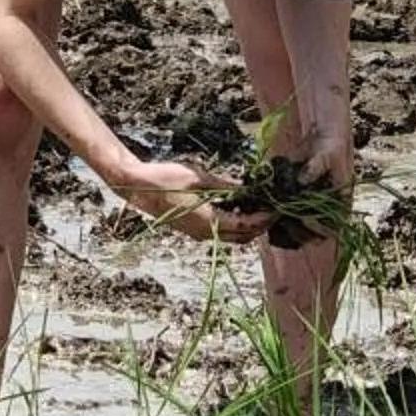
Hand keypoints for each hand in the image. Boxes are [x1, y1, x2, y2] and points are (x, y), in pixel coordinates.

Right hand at [102, 154, 260, 243]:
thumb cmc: (166, 178)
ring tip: (259, 207)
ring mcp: (198, 233)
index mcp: (209, 221)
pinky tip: (238, 207)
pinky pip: (220, 232)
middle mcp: (205, 233)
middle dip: (260, 225)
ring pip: (231, 237)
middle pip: (242, 237)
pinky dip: (234, 224)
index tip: (278, 209)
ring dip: (247, 226)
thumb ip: (226, 185)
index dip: (264, 218)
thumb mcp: (200, 177)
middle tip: (273, 209)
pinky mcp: (193, 229)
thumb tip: (249, 188)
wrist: (137, 187)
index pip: (246, 226)